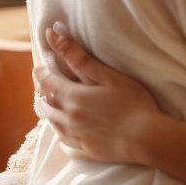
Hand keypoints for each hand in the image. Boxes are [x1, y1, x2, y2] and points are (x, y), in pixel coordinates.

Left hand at [34, 22, 162, 164]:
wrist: (146, 139)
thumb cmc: (132, 102)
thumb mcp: (108, 75)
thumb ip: (79, 57)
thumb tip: (55, 35)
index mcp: (73, 97)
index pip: (48, 82)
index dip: (42, 72)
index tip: (39, 65)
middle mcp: (68, 118)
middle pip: (46, 103)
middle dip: (41, 91)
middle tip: (40, 83)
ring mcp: (76, 136)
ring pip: (52, 123)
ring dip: (46, 111)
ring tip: (44, 104)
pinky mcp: (85, 150)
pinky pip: (64, 142)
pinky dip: (58, 134)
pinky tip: (60, 134)